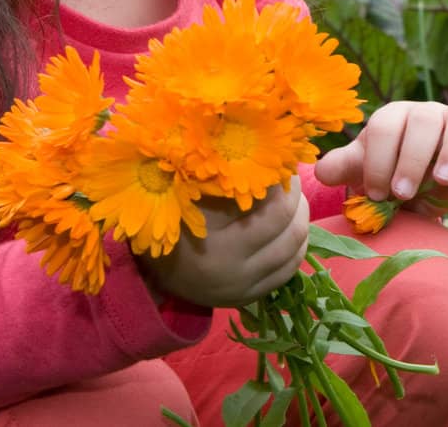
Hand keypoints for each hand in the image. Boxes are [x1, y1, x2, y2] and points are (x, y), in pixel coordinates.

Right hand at [140, 176, 308, 307]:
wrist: (146, 269)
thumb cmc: (168, 218)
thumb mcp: (189, 191)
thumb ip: (226, 174)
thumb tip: (266, 149)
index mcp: (215, 239)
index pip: (274, 208)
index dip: (283, 182)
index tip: (279, 162)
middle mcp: (231, 269)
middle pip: (288, 229)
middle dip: (297, 199)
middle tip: (290, 179)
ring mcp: (241, 288)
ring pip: (294, 251)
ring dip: (302, 221)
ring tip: (294, 200)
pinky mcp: (247, 298)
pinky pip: (288, 272)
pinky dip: (297, 247)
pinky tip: (291, 228)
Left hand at [314, 101, 447, 215]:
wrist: (418, 191)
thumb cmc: (387, 176)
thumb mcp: (363, 173)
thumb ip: (343, 168)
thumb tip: (322, 170)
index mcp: (393, 116)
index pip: (385, 125)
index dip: (379, 158)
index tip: (377, 192)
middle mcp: (427, 114)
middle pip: (423, 118)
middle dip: (411, 157)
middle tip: (402, 194)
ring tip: (442, 182)